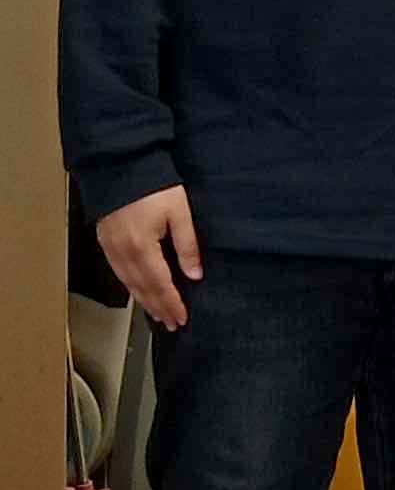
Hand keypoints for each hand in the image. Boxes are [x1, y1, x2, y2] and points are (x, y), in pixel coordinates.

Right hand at [96, 185, 200, 330]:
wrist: (122, 166)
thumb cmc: (156, 187)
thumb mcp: (180, 213)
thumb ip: (187, 245)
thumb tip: (194, 275)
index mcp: (142, 247)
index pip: (160, 283)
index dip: (172, 303)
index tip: (182, 318)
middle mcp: (123, 252)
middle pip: (142, 288)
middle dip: (158, 307)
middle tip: (172, 324)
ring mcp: (111, 248)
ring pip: (128, 283)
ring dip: (144, 301)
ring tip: (158, 315)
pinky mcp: (105, 242)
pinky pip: (118, 272)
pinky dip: (131, 287)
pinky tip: (139, 292)